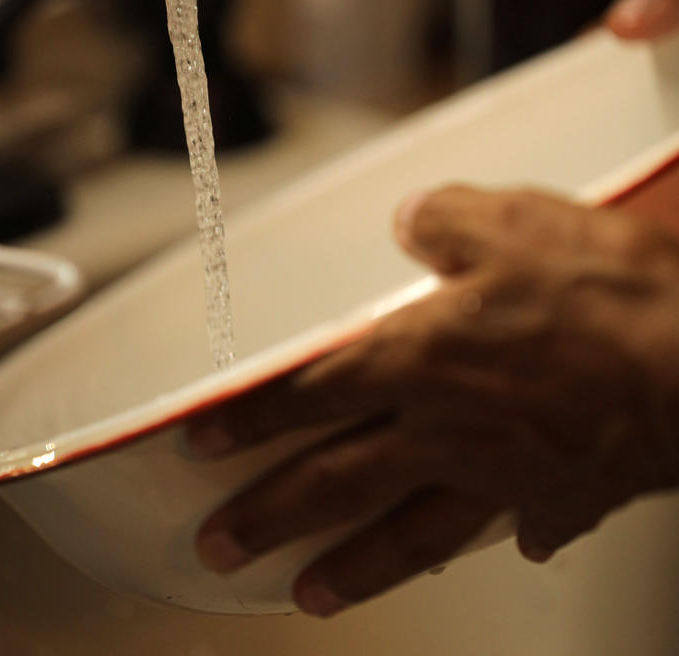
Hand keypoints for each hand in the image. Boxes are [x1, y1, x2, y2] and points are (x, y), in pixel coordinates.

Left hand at [185, 187, 678, 616]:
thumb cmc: (611, 294)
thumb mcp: (512, 219)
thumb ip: (443, 219)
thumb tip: (412, 220)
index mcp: (421, 357)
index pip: (309, 393)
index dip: (249, 417)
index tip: (202, 442)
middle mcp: (447, 428)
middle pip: (335, 481)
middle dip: (269, 514)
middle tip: (220, 545)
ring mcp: (501, 474)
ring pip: (404, 532)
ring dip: (349, 568)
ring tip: (304, 595)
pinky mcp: (561, 495)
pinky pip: (512, 529)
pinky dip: (492, 543)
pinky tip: (496, 553)